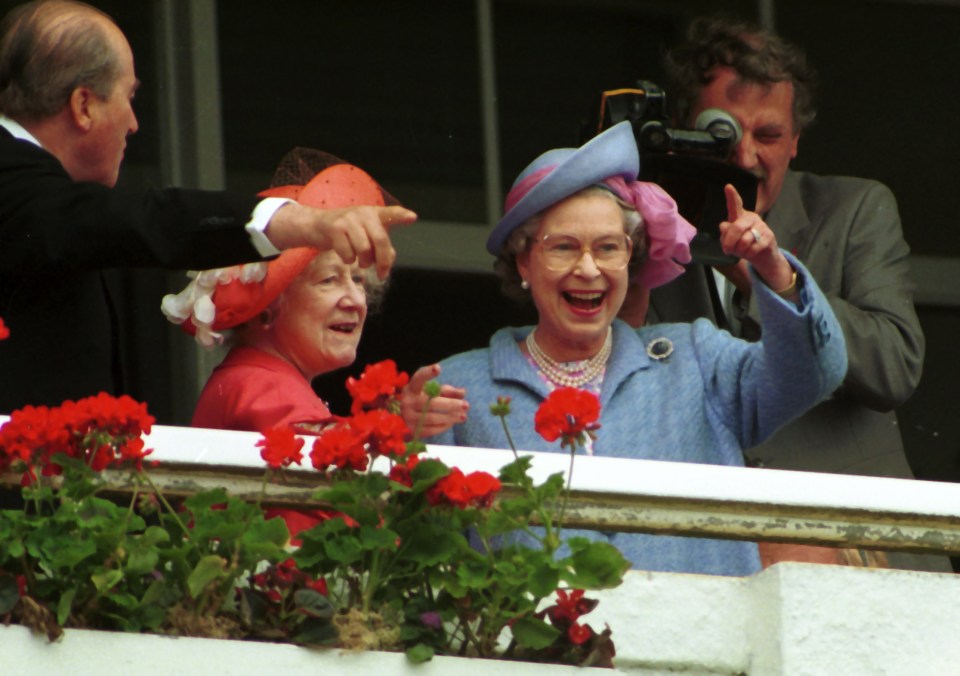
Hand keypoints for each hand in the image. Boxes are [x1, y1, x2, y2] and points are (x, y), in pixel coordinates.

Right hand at [264, 203, 416, 278]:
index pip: (391, 214)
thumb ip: (382, 248)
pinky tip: (345, 254)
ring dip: (363, 262)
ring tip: (359, 260)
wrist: (318, 226)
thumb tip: (385, 265)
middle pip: (380, 240)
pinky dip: (348, 260)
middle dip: (383, 261)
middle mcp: (363, 213)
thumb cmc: (350, 233)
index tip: (412, 218)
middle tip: (381, 274)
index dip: (401, 216)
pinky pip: (348, 254)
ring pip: (364, 250)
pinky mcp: (334, 228)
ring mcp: (348, 219)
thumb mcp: (367, 236)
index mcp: (375, 214)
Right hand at [401, 364, 468, 437]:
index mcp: (412, 388)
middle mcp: (408, 401)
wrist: (405, 418)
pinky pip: (430, 430)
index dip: (427, 373)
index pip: (418, 378)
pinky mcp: (411, 430)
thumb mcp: (433, 392)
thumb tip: (463, 393)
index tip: (438, 368)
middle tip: (466, 405)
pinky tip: (452, 423)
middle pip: (430, 402)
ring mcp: (408, 416)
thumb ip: (448, 390)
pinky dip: (443, 427)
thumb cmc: (423, 399)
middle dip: (450, 404)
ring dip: (450, 417)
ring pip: (431, 418)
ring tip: (463, 416)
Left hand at [718, 184, 792, 291]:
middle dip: (729, 242)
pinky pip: (752, 249)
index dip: (731, 196)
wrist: (762, 256)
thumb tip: (724, 226)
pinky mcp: (769, 237)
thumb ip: (726, 233)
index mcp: (740, 216)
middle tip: (727, 250)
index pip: (735, 205)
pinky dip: (748, 255)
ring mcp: (761, 226)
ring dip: (739, 251)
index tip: (728, 187)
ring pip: (744, 241)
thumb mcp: (730, 240)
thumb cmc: (743, 245)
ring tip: (742, 251)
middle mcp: (751, 218)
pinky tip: (751, 253)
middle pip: (736, 228)